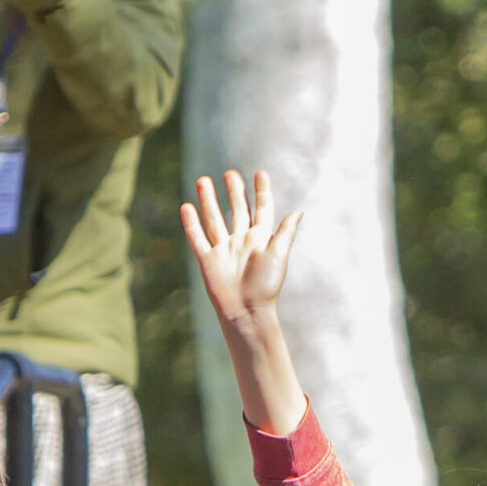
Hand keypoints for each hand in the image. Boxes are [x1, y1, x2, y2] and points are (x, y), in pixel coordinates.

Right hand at [181, 169, 309, 434]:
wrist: (247, 312)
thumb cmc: (266, 286)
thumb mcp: (279, 255)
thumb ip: (286, 232)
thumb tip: (299, 211)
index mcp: (261, 239)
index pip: (262, 209)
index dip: (261, 192)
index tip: (260, 173)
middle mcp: (241, 241)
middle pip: (236, 210)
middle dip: (234, 192)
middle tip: (230, 173)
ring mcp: (223, 249)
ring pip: (214, 219)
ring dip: (209, 200)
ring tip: (203, 180)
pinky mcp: (208, 259)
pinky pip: (198, 237)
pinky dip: (191, 223)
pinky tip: (186, 207)